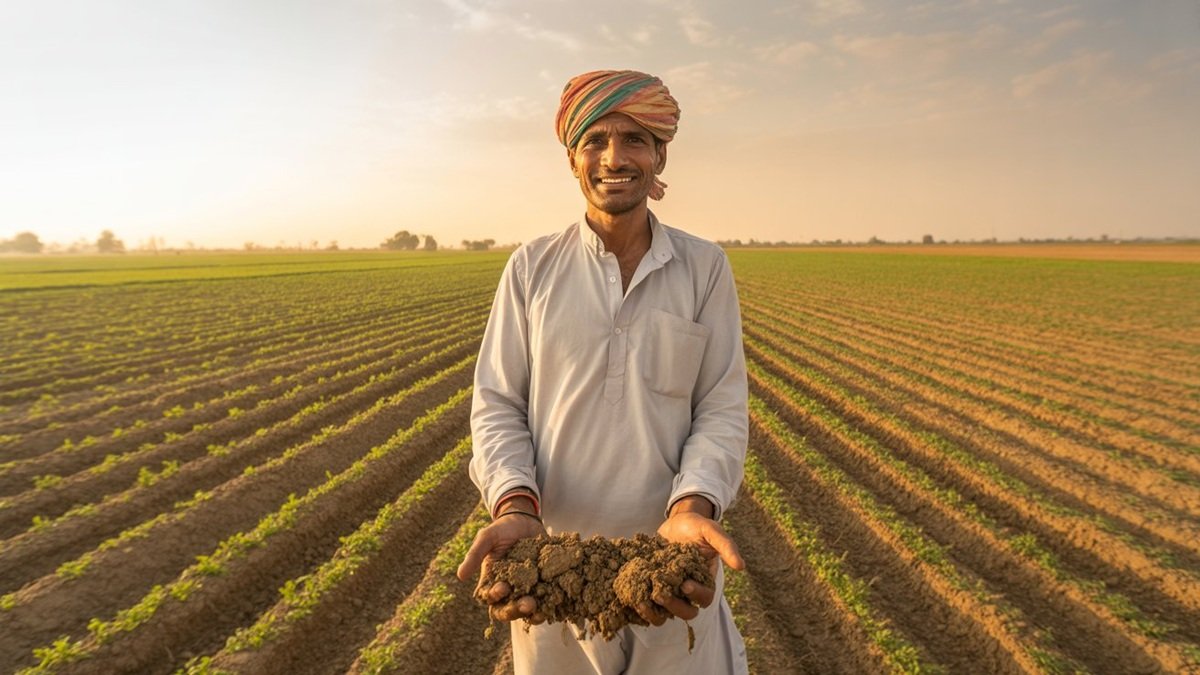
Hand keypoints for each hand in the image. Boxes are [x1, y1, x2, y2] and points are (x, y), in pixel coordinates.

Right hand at [456, 509, 545, 623]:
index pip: (490, 598)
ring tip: (540, 611)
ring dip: (534, 613)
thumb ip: (474, 555)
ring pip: (528, 611)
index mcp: (492, 582)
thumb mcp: (487, 537)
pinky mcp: (544, 586)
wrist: (525, 520)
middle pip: (508, 610)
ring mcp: (527, 590)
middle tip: (527, 603)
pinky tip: (555, 602)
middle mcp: (509, 591)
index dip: (495, 597)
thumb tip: (460, 576)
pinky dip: (550, 604)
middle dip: (516, 609)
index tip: (503, 587)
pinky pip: (546, 600)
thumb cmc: (502, 529)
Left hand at [645, 497, 744, 622]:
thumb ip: (726, 546)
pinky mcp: (653, 586)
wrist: (676, 521)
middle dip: (673, 606)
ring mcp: (670, 590)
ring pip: (665, 612)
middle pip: (685, 611)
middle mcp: (688, 590)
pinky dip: (638, 602)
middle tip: (659, 593)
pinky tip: (629, 593)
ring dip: (653, 611)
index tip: (685, 583)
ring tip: (641, 600)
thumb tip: (741, 566)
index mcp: (705, 581)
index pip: (704, 598)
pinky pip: (647, 602)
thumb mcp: (712, 531)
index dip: (696, 594)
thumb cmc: (697, 526)